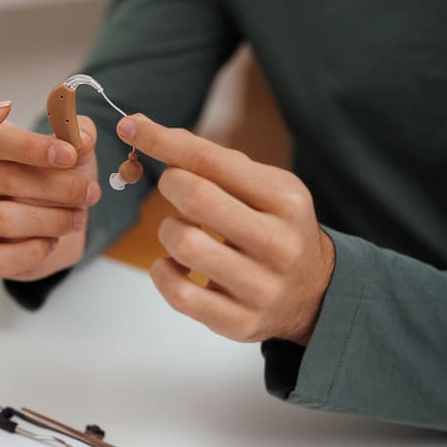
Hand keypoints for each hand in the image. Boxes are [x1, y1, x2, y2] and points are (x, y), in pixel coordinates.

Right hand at [0, 118, 101, 281]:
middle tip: (91, 193)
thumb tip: (81, 139)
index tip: (69, 155)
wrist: (57, 224)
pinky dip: (33, 252)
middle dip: (59, 187)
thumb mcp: (73, 152)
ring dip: (53, 220)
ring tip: (78, 218)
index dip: (33, 147)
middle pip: (7, 179)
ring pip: (5, 219)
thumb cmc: (57, 180)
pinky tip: (51, 242)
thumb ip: (79, 135)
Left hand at [117, 114, 335, 344]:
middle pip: (197, 198)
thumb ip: (214, 162)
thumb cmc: (275, 227)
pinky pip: (179, 294)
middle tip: (173, 186)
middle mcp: (279, 244)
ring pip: (184, 245)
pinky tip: (176, 265)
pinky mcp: (239, 321)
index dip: (163, 141)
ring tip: (182, 230)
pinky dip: (164, 273)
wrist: (315, 293)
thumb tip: (146, 131)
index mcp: (286, 200)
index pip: (212, 162)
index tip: (131, 125)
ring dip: (168, 230)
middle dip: (170, 184)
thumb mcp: (264, 187)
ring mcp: (261, 287)